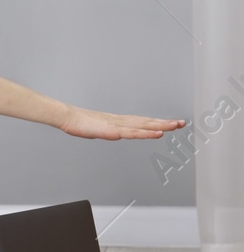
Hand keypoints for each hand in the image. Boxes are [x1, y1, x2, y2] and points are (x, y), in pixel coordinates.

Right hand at [57, 105, 185, 140]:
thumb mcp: (99, 129)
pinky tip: (158, 133)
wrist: (69, 118)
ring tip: (176, 125)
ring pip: (145, 126)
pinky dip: (147, 133)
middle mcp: (123, 121)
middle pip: (148, 122)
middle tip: (182, 123)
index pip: (144, 122)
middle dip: (166, 123)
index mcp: (121, 122)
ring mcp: (119, 125)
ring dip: (162, 125)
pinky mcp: (114, 130)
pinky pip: (134, 133)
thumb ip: (109, 130)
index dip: (158, 122)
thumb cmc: (81, 124)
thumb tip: (113, 133)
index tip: (172, 123)